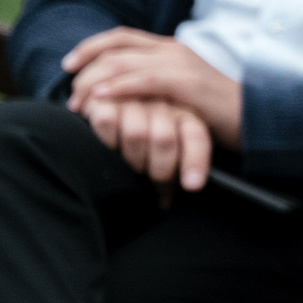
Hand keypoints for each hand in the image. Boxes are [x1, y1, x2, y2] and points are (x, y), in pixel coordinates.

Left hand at [64, 30, 241, 145]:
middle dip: (85, 69)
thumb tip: (126, 98)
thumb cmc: (221, 114)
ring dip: (94, 82)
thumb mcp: (183, 94)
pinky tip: (102, 99)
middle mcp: (174, 50)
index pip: (121, 38)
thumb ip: (158, 87)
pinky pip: (144, 80)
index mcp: (172, 49)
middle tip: (70, 95)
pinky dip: (118, 88)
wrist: (260, 119)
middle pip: (115, 48)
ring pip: (123, 63)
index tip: (69, 67)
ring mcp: (181, 64)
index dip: (90, 48)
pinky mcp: (188, 83)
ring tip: (79, 103)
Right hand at [78, 94, 216, 193]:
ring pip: (135, 134)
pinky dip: (106, 141)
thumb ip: (173, 170)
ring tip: (128, 168)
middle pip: (164, 140)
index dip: (195, 162)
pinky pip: (107, 122)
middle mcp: (164, 105)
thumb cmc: (143, 137)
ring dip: (130, 160)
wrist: (108, 103)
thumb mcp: (168, 152)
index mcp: (187, 116)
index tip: (192, 186)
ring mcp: (135, 98)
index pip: (196, 138)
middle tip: (151, 185)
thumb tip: (164, 204)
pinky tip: (109, 146)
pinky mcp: (106, 98)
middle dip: (156, 172)